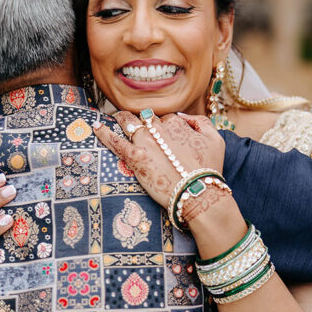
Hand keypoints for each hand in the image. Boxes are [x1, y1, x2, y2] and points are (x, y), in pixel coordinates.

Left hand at [93, 111, 225, 209]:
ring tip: (117, 119)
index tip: (164, 138)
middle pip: (145, 118)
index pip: (165, 118)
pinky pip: (114, 141)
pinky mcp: (135, 157)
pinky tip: (95, 127)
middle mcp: (159, 128)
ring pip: (128, 122)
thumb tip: (183, 117)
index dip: (164, 128)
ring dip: (122, 119)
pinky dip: (103, 132)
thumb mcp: (216, 139)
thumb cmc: (209, 168)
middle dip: (142, 121)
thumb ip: (201, 122)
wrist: (199, 193)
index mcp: (177, 123)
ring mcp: (145, 141)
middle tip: (137, 125)